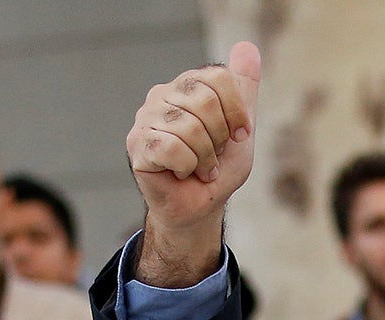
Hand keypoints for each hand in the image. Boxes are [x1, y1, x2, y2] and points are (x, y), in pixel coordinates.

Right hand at [127, 42, 260, 286]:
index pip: (218, 78)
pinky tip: (181, 174)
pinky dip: (186, 167)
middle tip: (213, 156)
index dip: (236, 112)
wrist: (199, 208)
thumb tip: (247, 46)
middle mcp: (162, 95)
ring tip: (200, 168)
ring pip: (189, 127)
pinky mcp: (137, 145)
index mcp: (187, 85)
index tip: (238, 136)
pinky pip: (172, 148)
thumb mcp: (239, 126)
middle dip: (219, 137)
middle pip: (204, 100)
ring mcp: (146, 119)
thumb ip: (243, 87)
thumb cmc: (216, 168)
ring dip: (204, 157)